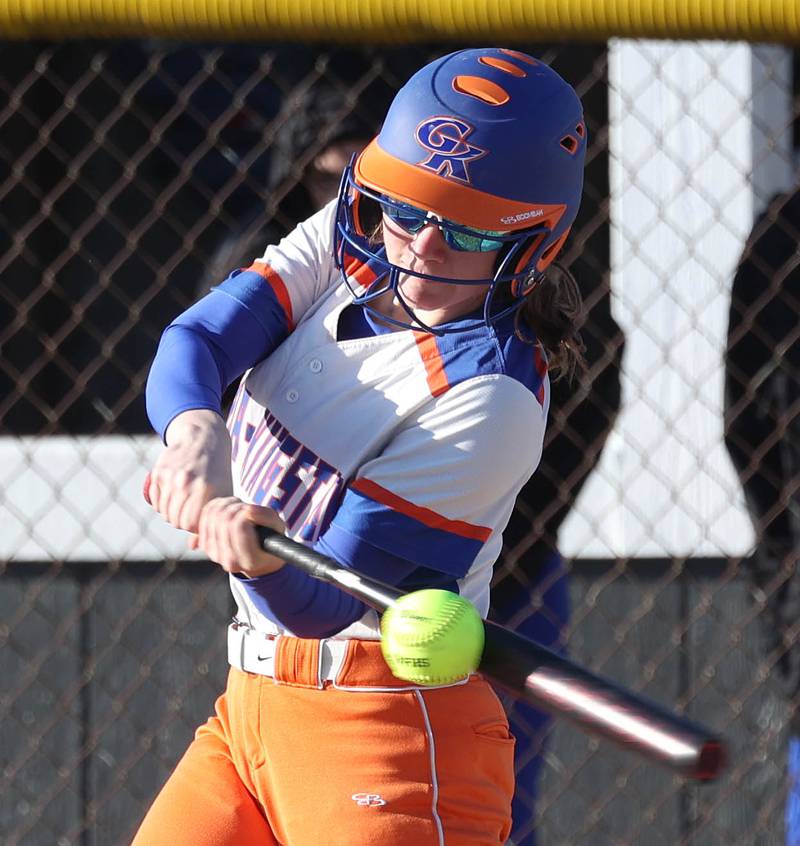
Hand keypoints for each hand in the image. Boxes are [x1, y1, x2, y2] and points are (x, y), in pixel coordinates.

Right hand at [146, 409, 233, 533]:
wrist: (203, 437)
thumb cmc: (217, 470)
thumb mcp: (223, 492)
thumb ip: (211, 519)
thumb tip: (193, 547)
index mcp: (208, 490)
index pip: (191, 525)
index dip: (194, 527)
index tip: (199, 521)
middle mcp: (188, 483)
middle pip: (176, 520)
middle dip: (182, 521)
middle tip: (189, 513)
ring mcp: (172, 476)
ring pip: (164, 511)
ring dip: (171, 512)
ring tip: (182, 504)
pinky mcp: (159, 471)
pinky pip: (155, 498)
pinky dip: (161, 501)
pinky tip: (172, 494)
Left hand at [191, 497, 286, 577]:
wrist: (258, 555)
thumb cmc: (269, 538)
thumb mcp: (277, 526)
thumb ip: (266, 517)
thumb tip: (248, 509)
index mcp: (250, 560)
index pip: (238, 526)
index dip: (245, 512)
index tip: (251, 511)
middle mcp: (230, 561)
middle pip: (224, 520)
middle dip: (236, 507)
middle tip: (245, 508)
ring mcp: (215, 555)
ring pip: (212, 516)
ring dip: (226, 505)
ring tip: (238, 508)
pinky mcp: (206, 545)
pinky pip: (204, 516)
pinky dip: (216, 507)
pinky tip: (228, 510)